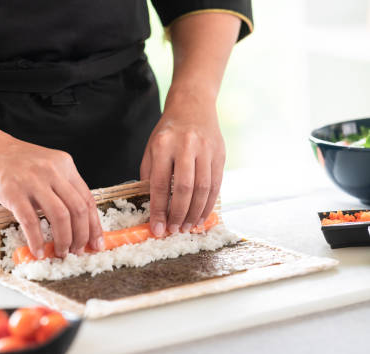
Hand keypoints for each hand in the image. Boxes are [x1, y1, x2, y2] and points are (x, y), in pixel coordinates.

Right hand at [0, 126, 103, 258]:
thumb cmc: (13, 161)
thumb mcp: (44, 166)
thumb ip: (59, 187)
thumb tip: (75, 222)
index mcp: (64, 165)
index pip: (87, 199)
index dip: (94, 225)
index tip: (96, 243)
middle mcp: (52, 170)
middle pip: (78, 209)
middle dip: (81, 236)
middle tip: (78, 251)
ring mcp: (32, 180)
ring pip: (59, 216)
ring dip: (63, 240)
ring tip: (60, 252)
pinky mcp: (12, 191)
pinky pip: (30, 221)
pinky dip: (36, 240)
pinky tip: (37, 250)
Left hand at [140, 89, 224, 235]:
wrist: (193, 105)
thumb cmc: (168, 132)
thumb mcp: (151, 149)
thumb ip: (150, 175)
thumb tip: (153, 208)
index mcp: (163, 145)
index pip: (159, 183)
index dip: (158, 210)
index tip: (157, 229)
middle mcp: (186, 146)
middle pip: (184, 188)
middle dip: (178, 213)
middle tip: (174, 230)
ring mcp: (206, 149)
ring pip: (203, 188)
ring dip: (195, 212)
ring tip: (187, 227)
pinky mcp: (220, 154)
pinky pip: (216, 185)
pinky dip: (209, 204)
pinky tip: (201, 216)